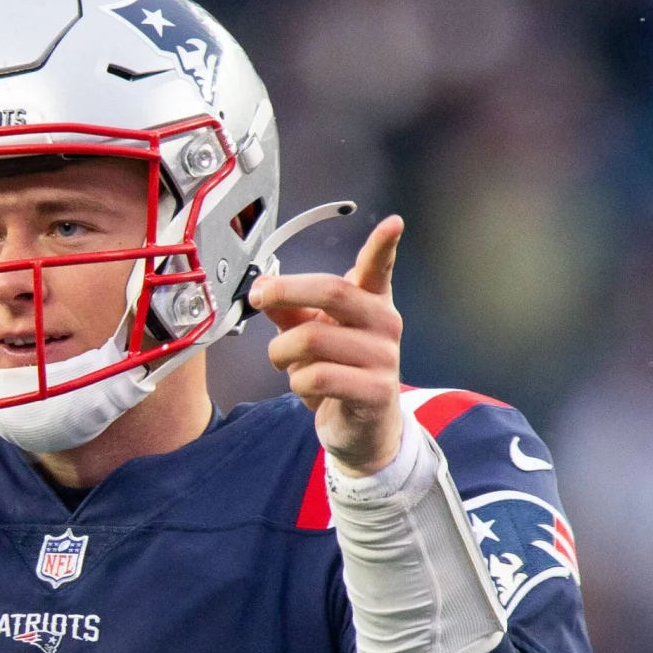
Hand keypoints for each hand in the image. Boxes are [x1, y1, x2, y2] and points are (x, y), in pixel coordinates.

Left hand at [252, 216, 404, 475]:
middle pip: (333, 291)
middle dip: (285, 290)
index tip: (394, 222)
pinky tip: (306, 389)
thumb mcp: (312, 336)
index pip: (380, 268)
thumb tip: (262, 286)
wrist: (364, 430)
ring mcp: (383, 358)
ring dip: (282, 352)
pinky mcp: (374, 391)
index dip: (384, 245)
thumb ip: (290, 311)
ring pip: (312, 339)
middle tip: (259, 296)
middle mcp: (384, 324)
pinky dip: (297, 383)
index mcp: (371, 303)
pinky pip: (317, 377)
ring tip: (287, 365)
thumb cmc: (339, 374)